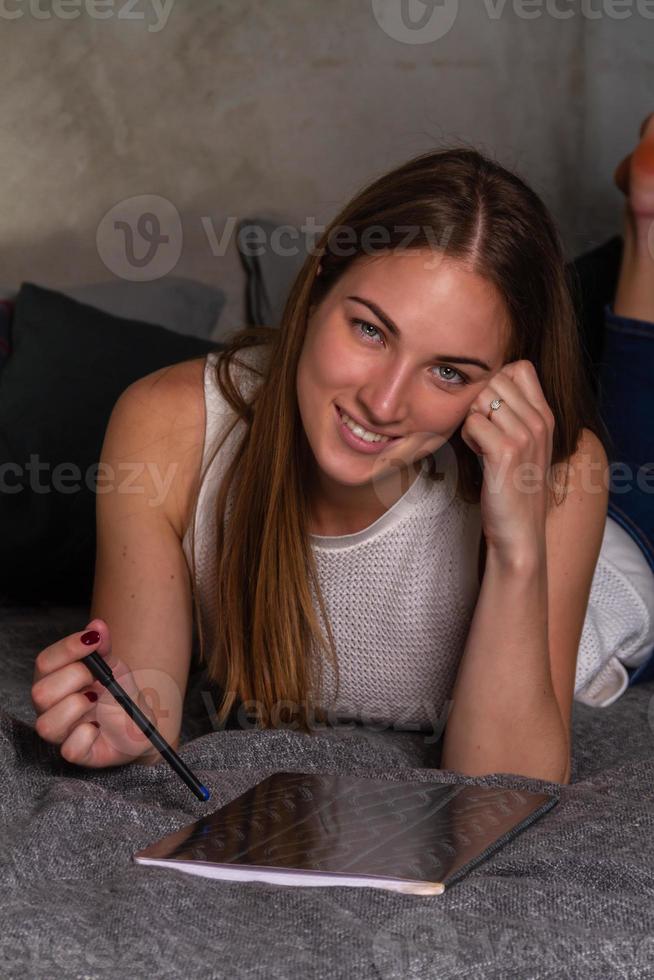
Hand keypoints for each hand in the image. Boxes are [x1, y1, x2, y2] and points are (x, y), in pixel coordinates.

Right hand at [31, 619, 158, 768]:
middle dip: (75, 679)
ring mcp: (62, 733)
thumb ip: (103, 646)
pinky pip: (69, 750)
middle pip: (40, 692)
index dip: (68, 648)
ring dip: (78, 708)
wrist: (141, 723)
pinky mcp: (77, 754)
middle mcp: (51, 708)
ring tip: (97, 702)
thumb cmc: (118, 693)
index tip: (95, 639)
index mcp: (54, 681)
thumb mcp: (114, 666)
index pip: (45, 662)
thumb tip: (96, 626)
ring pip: (46, 724)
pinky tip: (98, 727)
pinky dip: (87, 735)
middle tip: (98, 680)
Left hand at [460, 360, 554, 563]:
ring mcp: (526, 435)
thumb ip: (513, 413)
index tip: (492, 410)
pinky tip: (479, 456)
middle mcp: (540, 421)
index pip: (520, 367)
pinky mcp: (507, 451)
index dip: (496, 381)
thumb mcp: (523, 444)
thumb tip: (485, 384)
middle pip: (495, 378)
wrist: (519, 531)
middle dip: (479, 401)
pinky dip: (467, 438)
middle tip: (483, 432)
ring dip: (472, 420)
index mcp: (546, 415)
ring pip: (481, 399)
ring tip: (482, 445)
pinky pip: (472, 422)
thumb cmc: (512, 487)